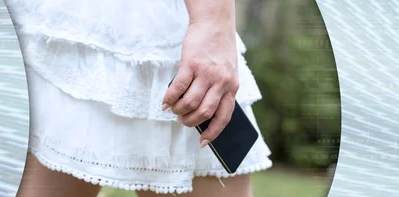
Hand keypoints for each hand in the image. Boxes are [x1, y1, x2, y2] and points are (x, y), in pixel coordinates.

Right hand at [162, 21, 238, 147]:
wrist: (214, 24)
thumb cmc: (219, 50)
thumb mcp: (227, 72)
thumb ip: (219, 90)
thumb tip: (200, 113)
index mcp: (233, 87)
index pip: (225, 116)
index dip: (213, 133)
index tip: (203, 142)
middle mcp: (222, 82)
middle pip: (204, 113)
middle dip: (190, 122)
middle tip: (182, 120)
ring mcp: (206, 73)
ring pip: (190, 103)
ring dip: (179, 111)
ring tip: (174, 110)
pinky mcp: (191, 64)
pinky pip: (178, 88)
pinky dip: (170, 98)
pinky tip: (166, 102)